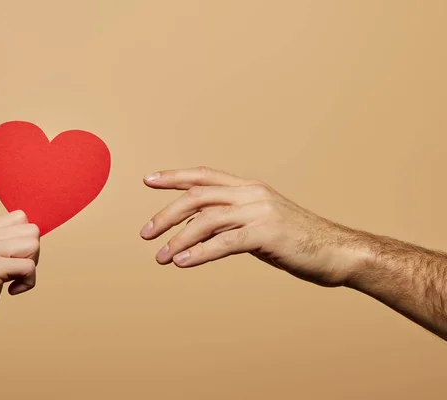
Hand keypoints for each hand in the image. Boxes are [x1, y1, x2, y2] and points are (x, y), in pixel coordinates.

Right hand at [0, 210, 39, 347]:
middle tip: (15, 272)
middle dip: (32, 254)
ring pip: (34, 245)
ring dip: (31, 268)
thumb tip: (36, 233)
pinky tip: (10, 291)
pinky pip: (29, 267)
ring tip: (13, 280)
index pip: (21, 218)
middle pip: (32, 231)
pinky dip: (27, 283)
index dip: (25, 241)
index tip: (13, 260)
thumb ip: (4, 243)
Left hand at [140, 167, 367, 286]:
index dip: (174, 177)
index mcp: (249, 188)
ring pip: (206, 219)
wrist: (340, 252)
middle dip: (167, 214)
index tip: (149, 180)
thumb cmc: (300, 241)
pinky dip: (199, 252)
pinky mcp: (267, 233)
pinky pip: (224, 242)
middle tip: (145, 233)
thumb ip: (234, 222)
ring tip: (161, 256)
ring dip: (178, 238)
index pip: (204, 176)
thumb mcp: (262, 223)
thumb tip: (200, 232)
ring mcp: (260, 211)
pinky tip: (183, 262)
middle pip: (198, 196)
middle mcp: (252, 194)